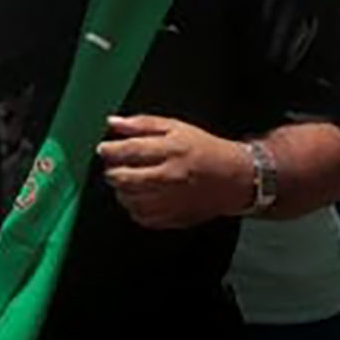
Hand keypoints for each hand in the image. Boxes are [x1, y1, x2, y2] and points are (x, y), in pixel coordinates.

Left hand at [98, 114, 253, 228]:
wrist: (236, 178)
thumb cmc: (204, 149)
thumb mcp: (176, 127)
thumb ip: (142, 124)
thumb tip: (112, 122)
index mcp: (172, 150)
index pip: (130, 151)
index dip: (110, 150)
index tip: (103, 150)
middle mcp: (171, 176)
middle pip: (124, 178)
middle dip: (112, 172)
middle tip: (114, 167)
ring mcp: (173, 200)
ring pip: (129, 200)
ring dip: (121, 191)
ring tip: (128, 181)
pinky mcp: (175, 217)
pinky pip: (141, 217)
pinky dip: (134, 208)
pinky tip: (141, 196)